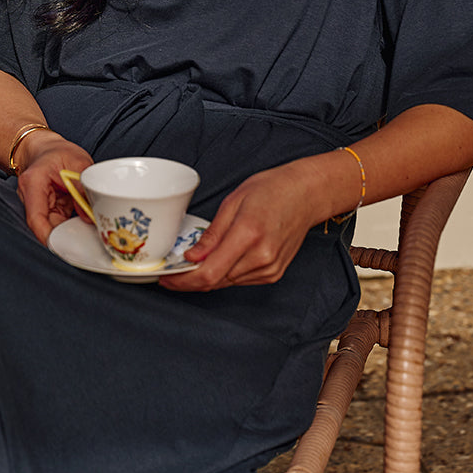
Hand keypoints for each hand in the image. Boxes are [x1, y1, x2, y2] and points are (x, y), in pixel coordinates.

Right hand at [15, 132, 92, 244]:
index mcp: (33, 183)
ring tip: (90, 232)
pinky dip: (71, 225)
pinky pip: (59, 223)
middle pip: (45, 226)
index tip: (66, 247)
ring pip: (53, 227)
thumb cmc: (59, 152)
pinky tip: (85, 225)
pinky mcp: (47, 209)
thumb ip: (82, 188)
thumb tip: (88, 216)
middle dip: (65, 236)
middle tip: (87, 243)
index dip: (49, 237)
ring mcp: (38, 205)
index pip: (36, 218)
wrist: (46, 148)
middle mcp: (31, 197)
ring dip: (70, 231)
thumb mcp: (78, 162)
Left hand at [160, 161, 318, 292]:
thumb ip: (212, 234)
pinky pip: (241, 280)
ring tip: (193, 263)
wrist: (306, 194)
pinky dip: (225, 273)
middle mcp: (261, 257)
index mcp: (248, 235)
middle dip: (190, 279)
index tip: (166, 279)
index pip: (209, 273)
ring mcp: (270, 268)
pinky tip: (219, 260)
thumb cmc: (272, 189)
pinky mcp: (274, 273)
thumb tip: (192, 257)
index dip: (183, 281)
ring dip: (208, 276)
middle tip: (172, 271)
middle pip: (216, 281)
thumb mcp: (234, 201)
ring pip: (227, 282)